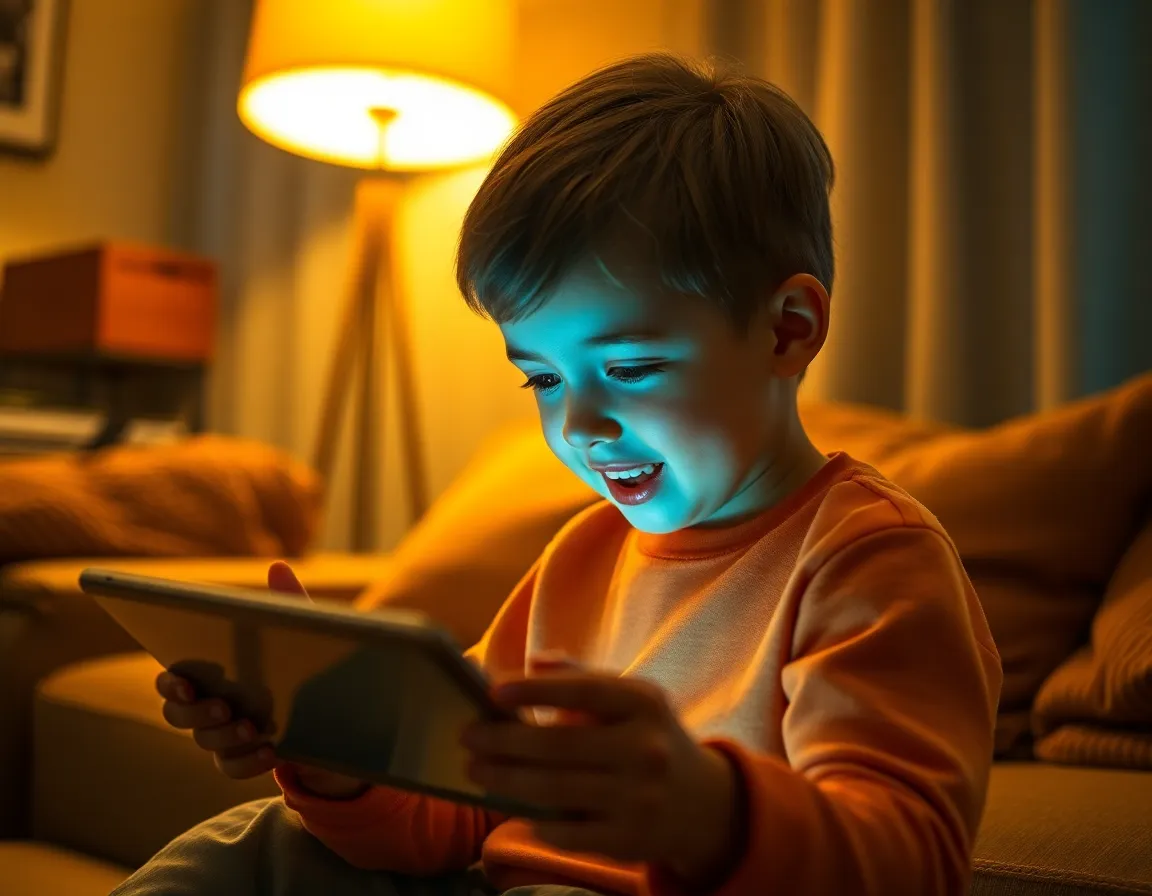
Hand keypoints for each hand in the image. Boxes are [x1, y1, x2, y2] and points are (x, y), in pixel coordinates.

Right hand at [155, 561, 369, 799]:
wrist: (342, 712)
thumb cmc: (310, 662)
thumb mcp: (305, 631)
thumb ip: (288, 603)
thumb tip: (277, 566)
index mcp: (215, 672)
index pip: (173, 680)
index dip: (170, 683)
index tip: (182, 680)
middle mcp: (212, 705)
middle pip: (178, 716)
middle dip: (193, 712)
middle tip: (222, 704)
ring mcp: (227, 736)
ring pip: (205, 742)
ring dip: (224, 735)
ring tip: (252, 725)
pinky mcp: (249, 759)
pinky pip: (234, 766)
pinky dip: (248, 761)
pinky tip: (271, 750)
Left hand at [461, 668, 742, 886]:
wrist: (703, 803)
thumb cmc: (648, 736)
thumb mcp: (631, 699)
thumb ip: (582, 677)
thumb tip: (535, 661)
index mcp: (645, 703)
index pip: (584, 691)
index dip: (536, 690)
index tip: (494, 691)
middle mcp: (645, 749)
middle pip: (560, 746)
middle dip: (504, 742)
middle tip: (468, 737)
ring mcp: (638, 798)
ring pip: (555, 791)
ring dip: (506, 781)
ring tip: (476, 771)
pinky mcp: (628, 840)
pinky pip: (566, 832)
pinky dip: (534, 819)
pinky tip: (512, 805)